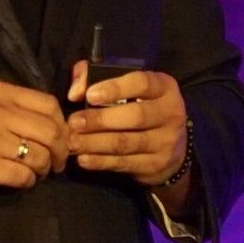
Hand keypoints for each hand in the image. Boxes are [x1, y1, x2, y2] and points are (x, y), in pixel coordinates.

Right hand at [0, 80, 69, 198]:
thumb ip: (10, 107)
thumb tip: (50, 125)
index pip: (49, 105)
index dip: (62, 125)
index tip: (59, 139)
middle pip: (51, 132)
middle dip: (60, 152)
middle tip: (55, 163)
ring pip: (41, 156)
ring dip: (43, 169)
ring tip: (33, 172)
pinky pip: (25, 176)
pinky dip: (28, 182)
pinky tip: (18, 181)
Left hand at [66, 61, 188, 185]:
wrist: (171, 145)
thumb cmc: (137, 105)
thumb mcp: (125, 85)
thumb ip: (95, 77)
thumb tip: (75, 92)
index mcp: (164, 88)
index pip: (142, 83)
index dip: (115, 88)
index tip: (90, 95)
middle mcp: (170, 114)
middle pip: (136, 116)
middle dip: (101, 120)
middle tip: (74, 122)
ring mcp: (166, 142)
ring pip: (127, 143)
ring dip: (96, 143)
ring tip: (73, 142)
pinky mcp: (156, 164)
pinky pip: (125, 163)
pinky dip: (101, 161)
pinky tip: (83, 159)